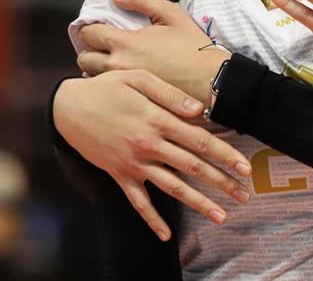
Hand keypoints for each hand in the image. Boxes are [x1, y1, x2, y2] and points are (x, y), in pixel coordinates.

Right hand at [53, 70, 250, 239]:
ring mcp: (134, 164)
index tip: (245, 167)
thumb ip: (170, 94)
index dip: (225, 154)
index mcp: (157, 120)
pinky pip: (138, 202)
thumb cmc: (106, 88)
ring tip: (221, 216)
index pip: (199, 141)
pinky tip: (166, 234)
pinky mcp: (119, 175)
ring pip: (172, 188)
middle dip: (222, 182)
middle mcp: (148, 145)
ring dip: (198, 203)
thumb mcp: (138, 78)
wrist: (67, 108)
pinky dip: (152, 219)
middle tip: (244, 194)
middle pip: (192, 167)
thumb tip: (199, 110)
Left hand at [76, 0, 230, 103]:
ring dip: (96, 67)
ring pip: (91, 76)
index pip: (88, 33)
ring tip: (112, 63)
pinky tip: (123, 78)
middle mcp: (117, 65)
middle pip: (83, 57)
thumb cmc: (193, 47)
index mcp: (124, 42)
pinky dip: (108, 83)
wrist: (210, 80)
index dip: (92, 28)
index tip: (101, 28)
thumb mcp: (171, 13)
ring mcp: (123, 85)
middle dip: (90, 49)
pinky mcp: (130, 100)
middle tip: (104, 46)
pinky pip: (107, 90)